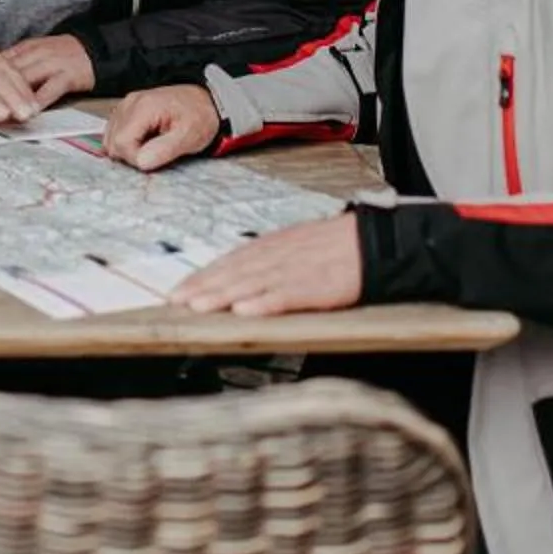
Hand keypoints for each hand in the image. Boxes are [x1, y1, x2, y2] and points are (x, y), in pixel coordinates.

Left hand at [4, 35, 93, 105]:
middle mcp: (37, 54)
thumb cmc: (62, 56)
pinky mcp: (68, 76)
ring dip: (11, 96)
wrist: (96, 49)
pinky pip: (50, 89)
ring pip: (26, 79)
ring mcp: (53, 64)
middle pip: (8, 70)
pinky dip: (38, 101)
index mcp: (26, 48)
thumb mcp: (35, 53)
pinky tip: (28, 112)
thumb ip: (14, 65)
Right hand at [104, 84, 220, 170]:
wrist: (205, 100)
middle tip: (155, 153)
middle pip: (112, 142)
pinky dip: (127, 142)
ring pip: (110, 139)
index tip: (155, 160)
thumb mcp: (190, 136)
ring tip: (152, 145)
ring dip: (128, 149)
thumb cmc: (200, 115)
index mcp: (143, 107)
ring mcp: (126, 105)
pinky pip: (115, 133)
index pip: (121, 143)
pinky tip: (145, 140)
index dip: (135, 159)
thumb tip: (141, 162)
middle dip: (131, 155)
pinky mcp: (127, 110)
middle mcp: (130, 103)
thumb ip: (165, 150)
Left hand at [170, 216, 363, 316]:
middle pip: (235, 271)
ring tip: (199, 307)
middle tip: (177, 302)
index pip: (230, 260)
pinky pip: (288, 295)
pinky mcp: (318, 286)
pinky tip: (245, 311)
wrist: (376, 242)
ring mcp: (298, 269)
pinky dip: (264, 303)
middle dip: (204, 287)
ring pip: (253, 282)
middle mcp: (280, 255)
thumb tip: (237, 274)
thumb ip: (267, 257)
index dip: (203, 276)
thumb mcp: (297, 244)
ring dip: (223, 295)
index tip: (179, 291)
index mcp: (274, 245)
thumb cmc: (337, 247)